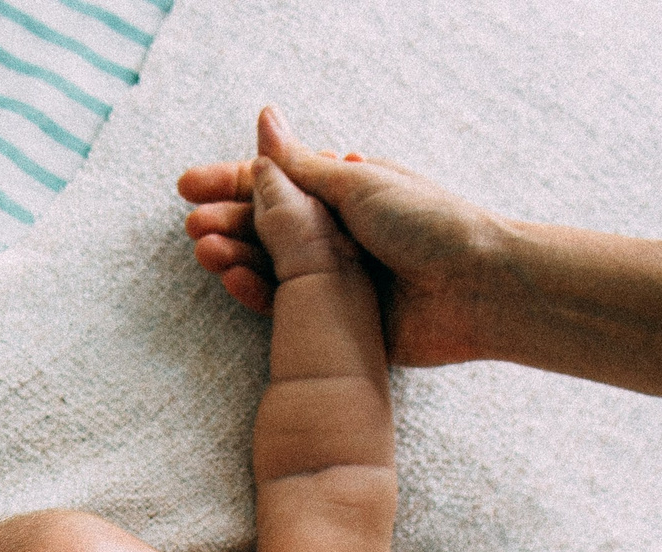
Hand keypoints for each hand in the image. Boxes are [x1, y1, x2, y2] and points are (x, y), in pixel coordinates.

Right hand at [178, 106, 508, 363]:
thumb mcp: (356, 183)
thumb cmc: (427, 223)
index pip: (274, 183)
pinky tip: (232, 278)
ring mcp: (333, 279)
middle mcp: (336, 234)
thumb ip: (300, 165)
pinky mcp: (335, 323)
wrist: (474, 287)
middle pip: (264, 225)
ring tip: (205, 250)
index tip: (187, 187)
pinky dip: (256, 292)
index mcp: (343, 193)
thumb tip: (265, 119)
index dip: (230, 183)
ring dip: (233, 254)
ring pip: (269, 265)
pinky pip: (284, 308)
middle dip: (225, 221)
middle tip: (192, 227)